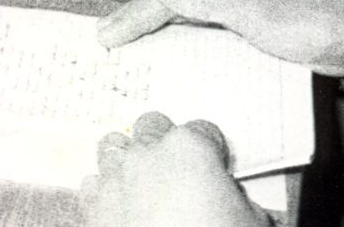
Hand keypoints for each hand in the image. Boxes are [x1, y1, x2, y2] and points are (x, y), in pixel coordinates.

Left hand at [81, 117, 264, 226]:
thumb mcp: (250, 223)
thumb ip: (238, 201)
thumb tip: (234, 203)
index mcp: (189, 150)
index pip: (204, 131)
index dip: (213, 152)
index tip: (216, 168)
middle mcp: (147, 155)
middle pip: (152, 126)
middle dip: (165, 143)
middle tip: (180, 172)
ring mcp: (115, 178)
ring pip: (114, 146)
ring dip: (128, 160)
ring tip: (145, 184)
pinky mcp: (93, 208)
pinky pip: (94, 186)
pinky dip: (107, 193)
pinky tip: (123, 210)